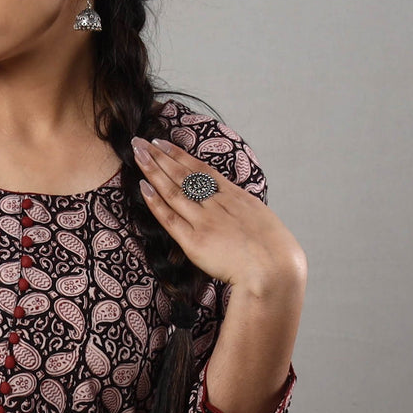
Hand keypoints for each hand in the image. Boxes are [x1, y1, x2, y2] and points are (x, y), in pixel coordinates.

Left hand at [131, 136, 306, 296]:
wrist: (275, 271)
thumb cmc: (275, 252)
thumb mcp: (262, 219)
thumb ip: (242, 210)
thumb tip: (233, 206)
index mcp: (235, 197)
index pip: (201, 169)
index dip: (179, 155)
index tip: (162, 142)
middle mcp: (217, 204)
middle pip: (183, 174)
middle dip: (159, 156)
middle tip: (140, 141)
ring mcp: (204, 221)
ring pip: (173, 190)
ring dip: (153, 171)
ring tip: (137, 154)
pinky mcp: (194, 242)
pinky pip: (169, 218)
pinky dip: (155, 202)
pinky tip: (142, 186)